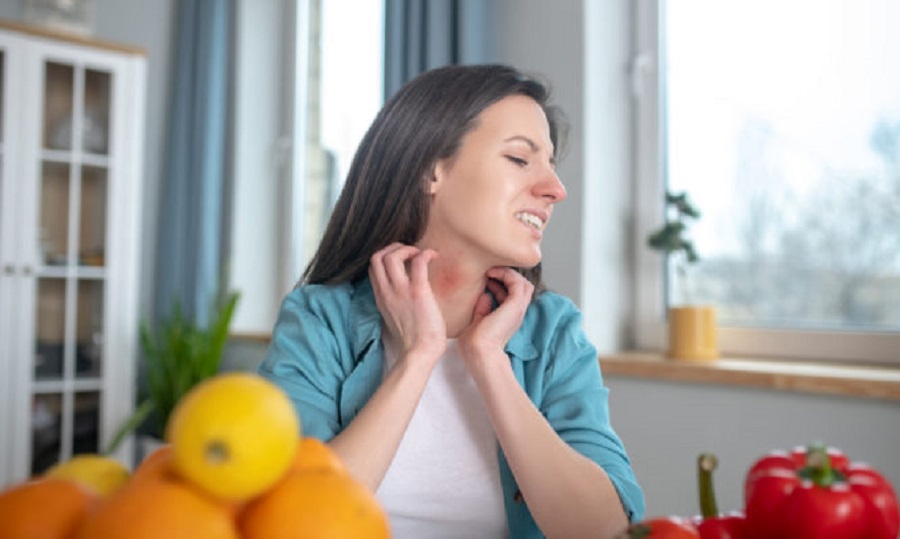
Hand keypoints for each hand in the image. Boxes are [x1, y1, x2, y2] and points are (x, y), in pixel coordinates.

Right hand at [368, 243, 445, 360]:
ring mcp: (400, 291)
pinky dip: (426, 253)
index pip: (373, 268)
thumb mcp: (395, 317)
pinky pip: (418, 262)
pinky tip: (435, 256)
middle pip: (377, 257)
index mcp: (381, 298)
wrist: (420, 353)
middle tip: (410, 252)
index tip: (401, 258)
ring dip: (406, 248)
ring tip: (419, 254)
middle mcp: (386, 292)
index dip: (385, 256)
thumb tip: (404, 293)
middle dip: (393, 247)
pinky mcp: (418, 291)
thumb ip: (394, 302)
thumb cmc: (413, 339)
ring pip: (391, 256)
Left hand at [459, 266, 532, 363]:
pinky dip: (506, 274)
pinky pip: (517, 282)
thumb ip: (482, 308)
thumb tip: (485, 295)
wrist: (479, 352)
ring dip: (508, 273)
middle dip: (507, 275)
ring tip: (492, 270)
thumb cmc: (474, 343)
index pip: (513, 294)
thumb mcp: (478, 320)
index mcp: (509, 317)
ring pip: (523, 282)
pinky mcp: (515, 305)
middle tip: (490, 271)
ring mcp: (518, 309)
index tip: (486, 278)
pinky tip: (492, 273)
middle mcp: (516, 312)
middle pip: (522, 286)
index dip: (501, 283)